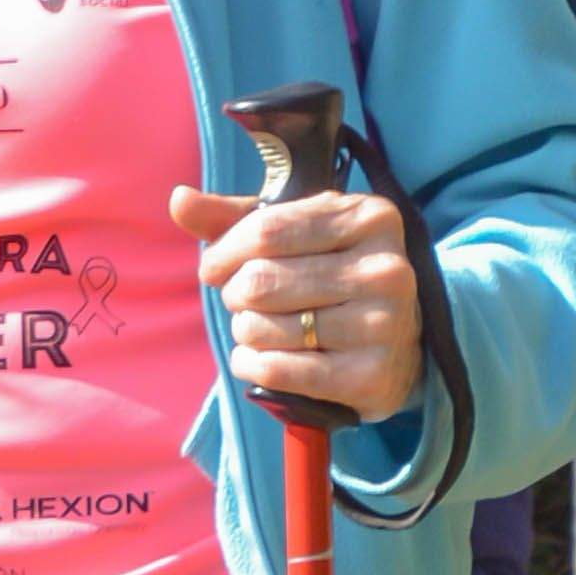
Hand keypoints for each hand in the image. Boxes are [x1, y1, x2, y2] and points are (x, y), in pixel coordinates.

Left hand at [176, 175, 425, 426]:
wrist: (396, 344)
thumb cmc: (332, 273)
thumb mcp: (296, 234)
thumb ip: (235, 217)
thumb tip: (179, 199)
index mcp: (370, 216)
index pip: (266, 230)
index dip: (224, 253)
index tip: (214, 268)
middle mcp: (385, 268)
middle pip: (261, 281)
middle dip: (235, 295)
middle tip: (244, 302)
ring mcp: (383, 324)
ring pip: (264, 328)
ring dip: (244, 332)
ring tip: (260, 328)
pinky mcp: (370, 375)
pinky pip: (277, 371)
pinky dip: (251, 365)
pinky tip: (257, 359)